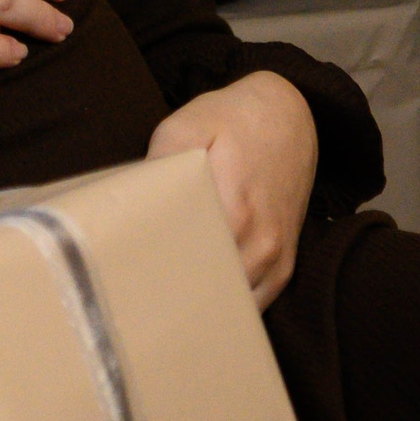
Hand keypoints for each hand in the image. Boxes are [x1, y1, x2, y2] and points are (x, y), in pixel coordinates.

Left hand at [147, 70, 317, 308]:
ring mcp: (276, 260)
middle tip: (141, 290)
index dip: (155, 273)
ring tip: (169, 296)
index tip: (130, 272)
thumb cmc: (234, 119)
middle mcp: (260, 246)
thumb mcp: (187, 125)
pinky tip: (202, 295)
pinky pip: (254, 304)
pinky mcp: (285, 266)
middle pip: (210, 292)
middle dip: (176, 294)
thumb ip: (161, 166)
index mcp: (235, 213)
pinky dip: (228, 303)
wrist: (289, 115)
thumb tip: (134, 206)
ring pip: (233, 305)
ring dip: (203, 303)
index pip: (187, 266)